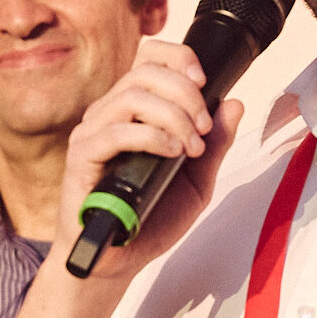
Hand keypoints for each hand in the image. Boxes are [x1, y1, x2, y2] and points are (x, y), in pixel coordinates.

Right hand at [57, 38, 243, 281]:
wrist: (119, 260)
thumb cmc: (151, 219)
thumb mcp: (197, 180)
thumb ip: (216, 144)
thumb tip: (234, 104)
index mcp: (134, 110)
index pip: (150, 57)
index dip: (180, 58)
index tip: (205, 84)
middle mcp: (110, 113)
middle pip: (146, 72)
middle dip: (187, 95)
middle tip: (205, 130)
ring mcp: (93, 133)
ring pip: (132, 96)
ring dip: (174, 117)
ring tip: (191, 148)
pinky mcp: (82, 157)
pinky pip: (115, 131)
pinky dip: (151, 136)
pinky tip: (171, 154)